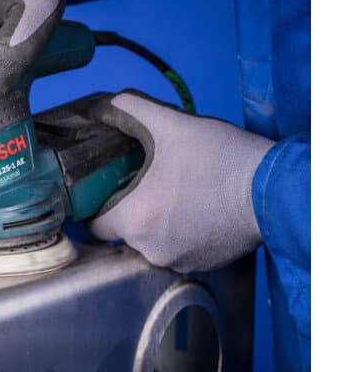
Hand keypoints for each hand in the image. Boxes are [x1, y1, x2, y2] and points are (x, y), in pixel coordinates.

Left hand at [88, 90, 274, 272]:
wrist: (274, 190)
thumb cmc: (221, 159)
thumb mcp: (173, 124)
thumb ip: (132, 110)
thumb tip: (109, 105)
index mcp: (134, 220)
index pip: (95, 224)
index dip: (98, 205)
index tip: (108, 190)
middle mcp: (150, 249)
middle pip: (124, 232)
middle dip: (131, 210)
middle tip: (148, 185)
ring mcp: (178, 261)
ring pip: (151, 242)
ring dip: (157, 223)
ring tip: (176, 196)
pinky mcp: (202, 266)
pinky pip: (177, 251)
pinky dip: (181, 235)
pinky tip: (195, 212)